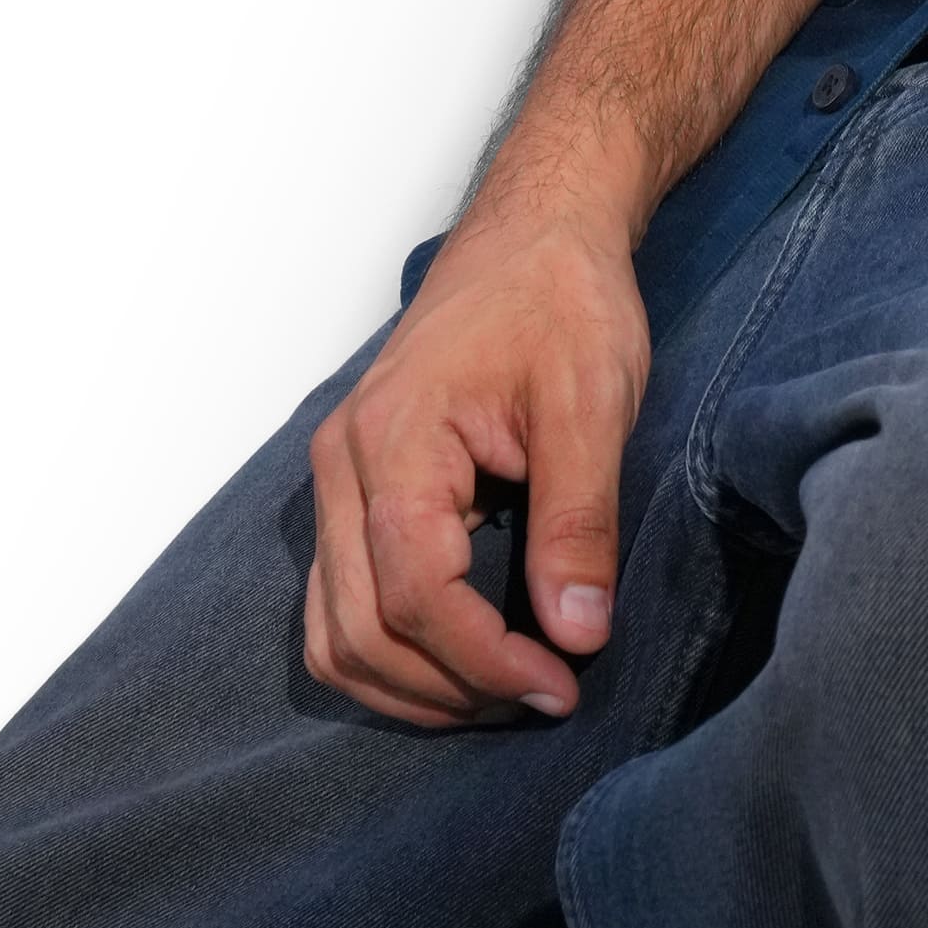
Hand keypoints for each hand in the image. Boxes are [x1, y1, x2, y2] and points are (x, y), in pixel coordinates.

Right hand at [304, 199, 649, 728]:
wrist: (538, 229)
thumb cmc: (563, 296)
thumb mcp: (591, 401)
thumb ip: (579, 522)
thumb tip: (578, 632)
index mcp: (394, 440)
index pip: (412, 597)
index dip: (484, 661)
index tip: (560, 685)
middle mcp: (344, 465)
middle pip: (357, 631)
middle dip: (448, 689)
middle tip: (540, 699)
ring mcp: (341, 476)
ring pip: (335, 629)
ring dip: (411, 684)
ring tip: (503, 695)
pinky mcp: (359, 485)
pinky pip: (345, 597)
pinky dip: (392, 648)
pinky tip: (464, 660)